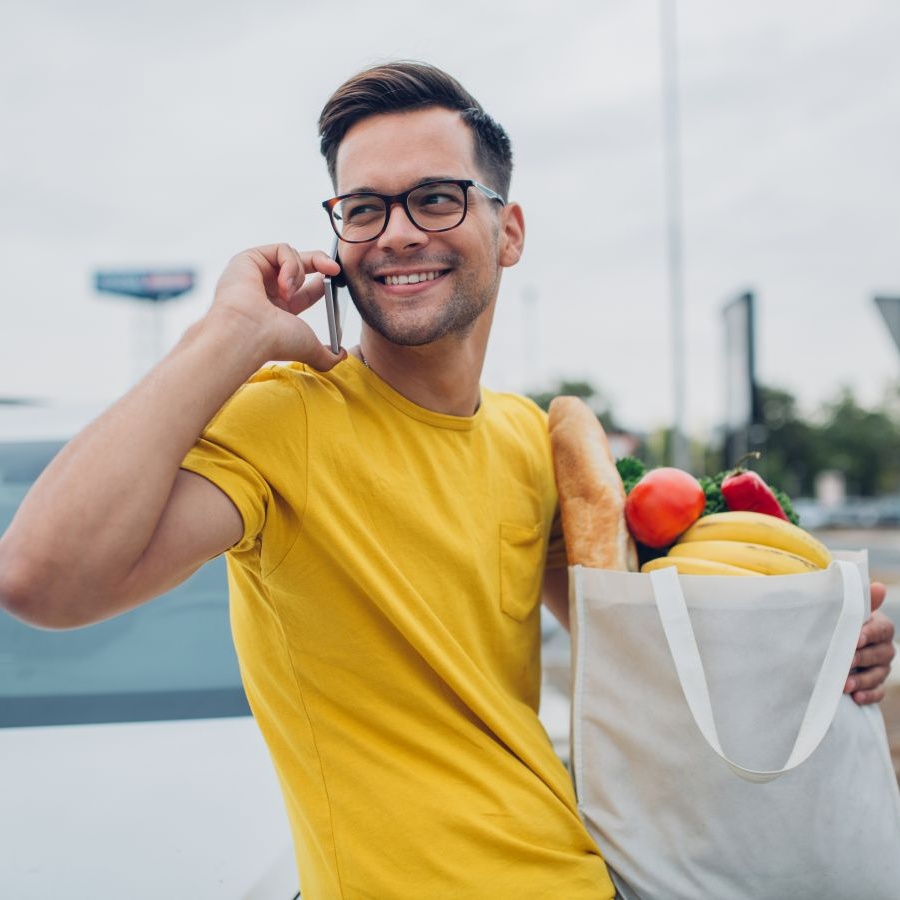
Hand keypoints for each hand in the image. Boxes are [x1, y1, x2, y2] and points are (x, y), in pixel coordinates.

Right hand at [212, 243, 345, 370]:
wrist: (249, 335)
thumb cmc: (273, 341)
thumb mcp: (310, 347)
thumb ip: (328, 355)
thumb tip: (341, 355)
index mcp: (279, 309)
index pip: (307, 288)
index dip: (323, 282)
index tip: (335, 280)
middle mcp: (267, 290)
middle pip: (300, 264)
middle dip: (320, 263)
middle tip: (334, 269)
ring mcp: (257, 273)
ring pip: (291, 256)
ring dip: (298, 273)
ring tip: (289, 293)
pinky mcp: (248, 259)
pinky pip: (281, 250)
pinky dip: (289, 264)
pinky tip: (283, 284)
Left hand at [845, 581, 895, 704]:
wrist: (832, 641)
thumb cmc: (841, 622)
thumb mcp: (848, 612)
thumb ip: (861, 602)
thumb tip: (877, 586)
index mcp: (880, 627)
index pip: (882, 629)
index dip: (869, 634)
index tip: (856, 638)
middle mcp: (885, 648)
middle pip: (880, 654)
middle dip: (862, 658)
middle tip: (845, 662)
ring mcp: (881, 667)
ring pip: (878, 675)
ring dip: (862, 680)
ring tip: (845, 685)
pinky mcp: (875, 685)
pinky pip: (878, 693)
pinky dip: (868, 696)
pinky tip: (856, 698)